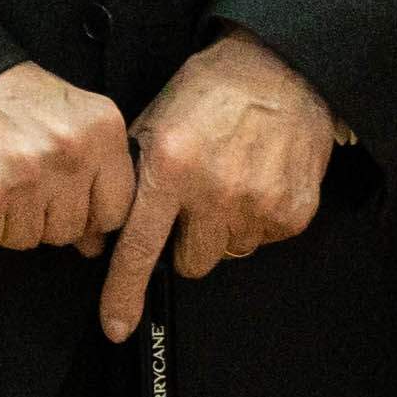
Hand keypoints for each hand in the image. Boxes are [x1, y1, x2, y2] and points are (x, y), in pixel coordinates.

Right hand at [0, 64, 135, 255]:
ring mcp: (30, 172)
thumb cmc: (2, 98)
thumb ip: (91, 175)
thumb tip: (94, 246)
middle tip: (13, 182)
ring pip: (26, 240)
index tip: (60, 201)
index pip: (117, 210)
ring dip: (1, 222)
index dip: (86, 215)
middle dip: (38, 218)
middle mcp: (72, 150)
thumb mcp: (65, 119)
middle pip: (68, 231)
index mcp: (102, 129)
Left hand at [98, 33, 345, 335]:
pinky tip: (258, 180)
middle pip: (191, 262)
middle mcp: (215, 192)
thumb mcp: (154, 121)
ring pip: (229, 253)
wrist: (280, 68)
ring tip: (230, 181)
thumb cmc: (209, 92)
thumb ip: (130, 179)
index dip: (125, 292)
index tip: (116, 327)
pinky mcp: (294, 212)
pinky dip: (258, 219)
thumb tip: (102, 236)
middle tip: (198, 199)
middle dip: (189, 240)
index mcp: (171, 168)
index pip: (140, 247)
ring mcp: (258, 205)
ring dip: (225, 229)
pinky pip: (264, 240)